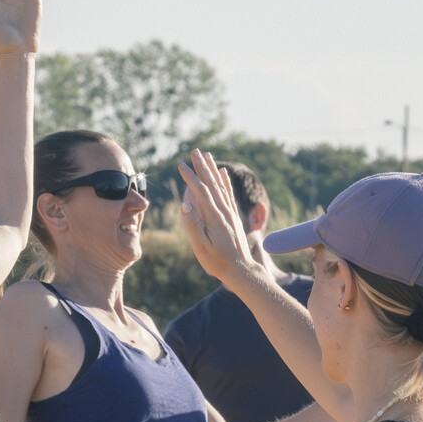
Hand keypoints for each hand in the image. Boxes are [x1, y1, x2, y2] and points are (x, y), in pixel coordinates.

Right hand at [176, 150, 259, 285]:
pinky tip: (223, 172)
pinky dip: (225, 181)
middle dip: (202, 166)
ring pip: (221, 186)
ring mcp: (230, 213)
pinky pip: (229, 194)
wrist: (241, 270)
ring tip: (207, 155)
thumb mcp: (201, 247)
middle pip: (212, 183)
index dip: (191, 177)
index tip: (181, 165)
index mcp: (214, 218)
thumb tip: (185, 204)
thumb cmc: (217, 261)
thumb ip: (193, 225)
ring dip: (213, 169)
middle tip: (194, 151)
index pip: (201, 191)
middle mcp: (224, 211)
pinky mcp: (234, 216)